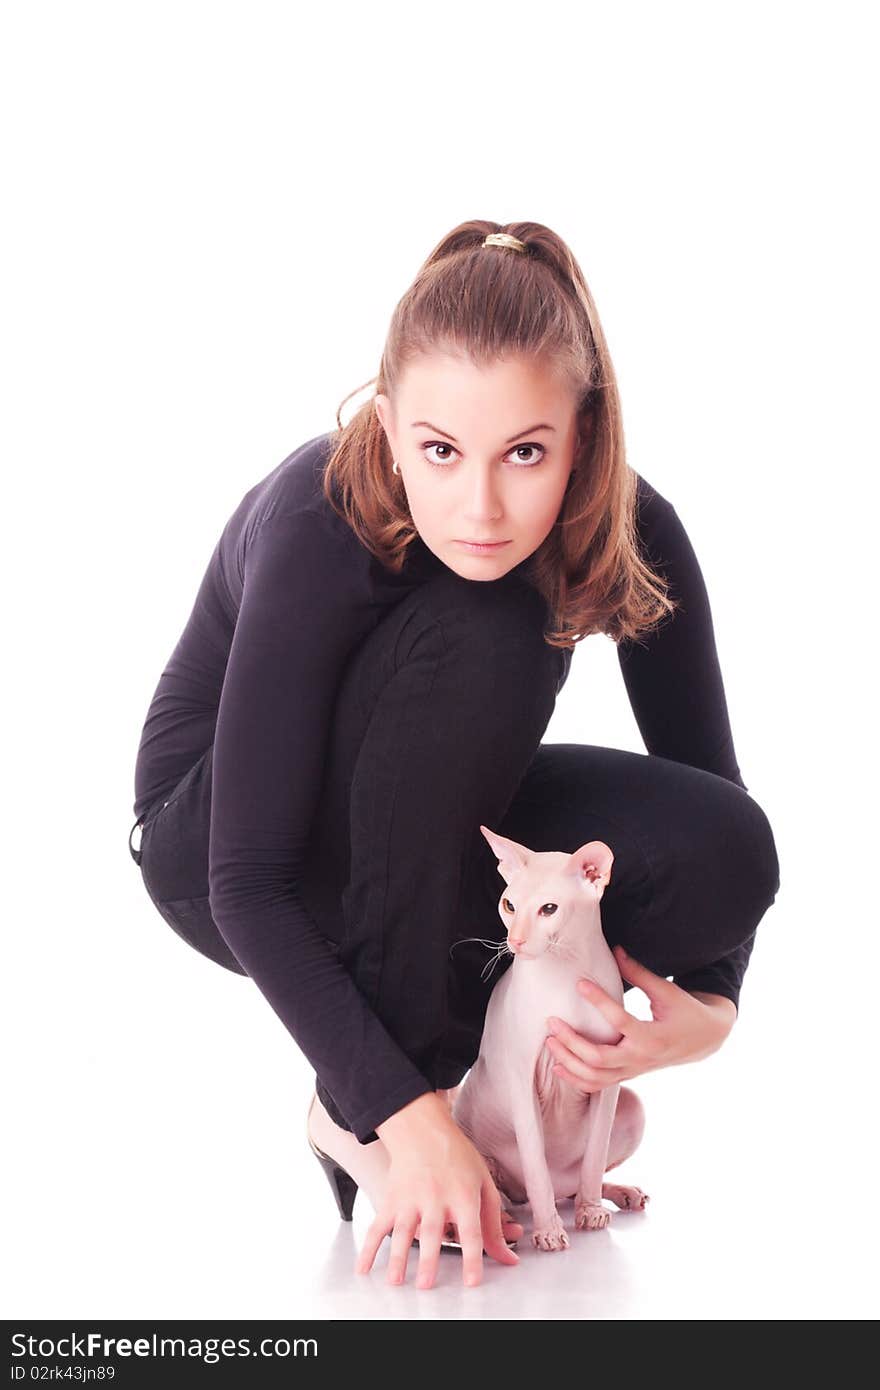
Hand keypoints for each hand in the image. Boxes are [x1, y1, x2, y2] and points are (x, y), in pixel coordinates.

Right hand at [355, 1100, 519, 1289]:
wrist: (422, 1129)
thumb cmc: (457, 1157)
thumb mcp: (483, 1184)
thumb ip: (495, 1224)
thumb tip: (509, 1259)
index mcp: (464, 1194)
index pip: (470, 1230)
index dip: (472, 1256)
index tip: (471, 1281)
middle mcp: (437, 1197)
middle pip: (433, 1231)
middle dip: (428, 1258)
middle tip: (426, 1284)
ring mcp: (411, 1198)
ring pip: (403, 1230)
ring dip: (398, 1256)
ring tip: (396, 1280)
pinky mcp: (392, 1199)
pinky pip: (378, 1226)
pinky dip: (368, 1248)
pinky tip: (364, 1267)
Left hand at [544, 944, 735, 1094]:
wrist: (704, 1040)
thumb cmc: (685, 1011)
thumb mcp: (666, 991)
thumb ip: (639, 973)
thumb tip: (616, 949)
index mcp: (653, 1036)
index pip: (619, 1021)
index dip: (598, 1001)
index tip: (580, 983)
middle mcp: (641, 1058)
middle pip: (599, 1058)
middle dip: (572, 1042)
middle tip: (552, 1022)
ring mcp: (634, 1070)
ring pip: (596, 1077)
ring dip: (570, 1063)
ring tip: (550, 1043)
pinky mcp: (630, 1074)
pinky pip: (600, 1084)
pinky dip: (578, 1079)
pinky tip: (559, 1067)